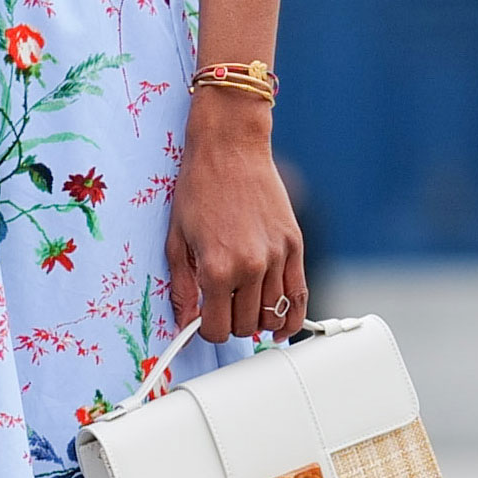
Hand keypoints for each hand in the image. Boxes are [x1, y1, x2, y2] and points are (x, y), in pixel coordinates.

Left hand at [167, 96, 306, 342]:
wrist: (230, 148)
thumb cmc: (198, 188)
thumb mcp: (177, 240)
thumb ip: (182, 287)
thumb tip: (186, 323)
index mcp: (216, 268)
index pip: (216, 328)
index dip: (207, 329)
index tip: (203, 319)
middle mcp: (250, 267)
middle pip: (245, 326)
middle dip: (231, 323)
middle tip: (221, 307)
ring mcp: (277, 257)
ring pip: (273, 315)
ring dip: (257, 319)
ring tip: (245, 307)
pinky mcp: (295, 245)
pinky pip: (300, 295)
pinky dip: (292, 318)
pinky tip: (281, 326)